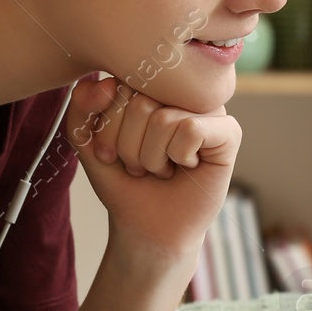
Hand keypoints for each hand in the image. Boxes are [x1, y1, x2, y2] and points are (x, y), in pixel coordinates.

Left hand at [65, 75, 240, 259]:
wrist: (147, 227)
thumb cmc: (124, 181)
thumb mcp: (89, 141)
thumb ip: (82, 106)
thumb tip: (107, 83)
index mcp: (150, 83)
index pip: (117, 84)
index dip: (107, 128)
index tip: (113, 152)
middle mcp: (180, 89)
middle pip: (140, 102)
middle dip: (129, 147)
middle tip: (141, 164)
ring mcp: (207, 108)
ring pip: (164, 119)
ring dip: (153, 158)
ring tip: (162, 167)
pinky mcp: (229, 131)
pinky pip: (191, 130)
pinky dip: (179, 157)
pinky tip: (186, 166)